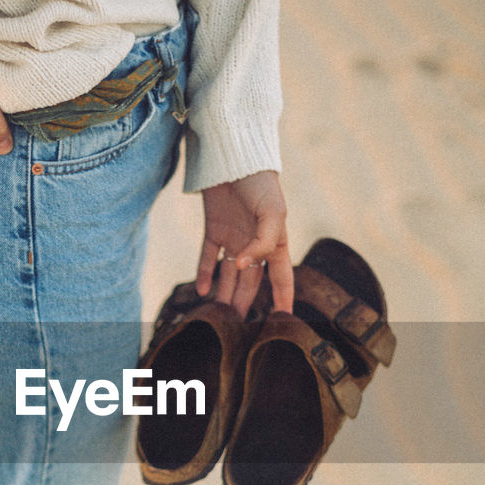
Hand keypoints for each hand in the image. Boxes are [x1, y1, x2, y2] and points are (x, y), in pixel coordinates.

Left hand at [195, 170, 292, 316]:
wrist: (233, 155)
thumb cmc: (260, 182)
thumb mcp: (272, 211)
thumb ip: (264, 242)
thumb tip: (244, 267)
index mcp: (276, 240)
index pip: (282, 276)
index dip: (283, 298)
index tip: (283, 322)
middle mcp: (255, 243)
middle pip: (251, 281)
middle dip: (245, 304)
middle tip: (239, 329)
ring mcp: (233, 238)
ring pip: (229, 275)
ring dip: (224, 294)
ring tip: (218, 317)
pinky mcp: (213, 229)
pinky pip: (208, 257)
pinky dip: (204, 274)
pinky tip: (201, 292)